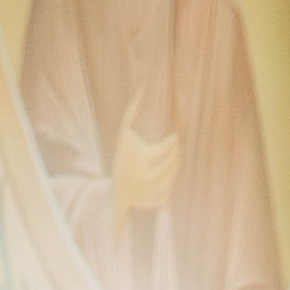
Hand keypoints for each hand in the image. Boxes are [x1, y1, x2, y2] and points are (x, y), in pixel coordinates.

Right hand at [112, 107, 182, 224]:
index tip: (175, 138)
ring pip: (170, 181)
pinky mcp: (147, 203)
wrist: (112, 190)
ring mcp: (146, 191)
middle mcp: (144, 176)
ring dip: (174, 171)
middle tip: (177, 148)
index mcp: (141, 158)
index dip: (173, 143)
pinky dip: (167, 189)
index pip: (164, 149)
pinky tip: (165, 181)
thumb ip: (133, 110)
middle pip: (170, 165)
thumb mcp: (124, 133)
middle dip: (177, 155)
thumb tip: (143, 85)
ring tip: (174, 162)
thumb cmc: (122, 155)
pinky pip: (166, 196)